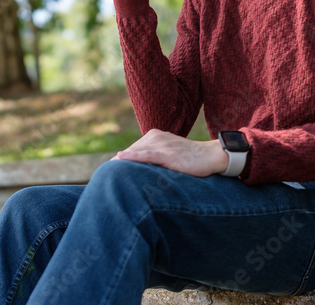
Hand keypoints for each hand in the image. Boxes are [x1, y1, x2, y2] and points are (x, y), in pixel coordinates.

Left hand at [113, 128, 227, 176]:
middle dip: (118, 164)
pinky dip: (132, 157)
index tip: (107, 174)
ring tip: (106, 175)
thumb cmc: (191, 159)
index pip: (132, 150)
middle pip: (130, 151)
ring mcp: (161, 144)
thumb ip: (155, 158)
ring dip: (120, 164)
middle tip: (103, 178)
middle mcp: (155, 137)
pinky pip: (146, 155)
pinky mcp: (167, 153)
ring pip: (135, 153)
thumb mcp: (170, 155)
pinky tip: (120, 159)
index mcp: (154, 136)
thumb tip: (141, 171)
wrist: (211, 156)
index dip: (121, 163)